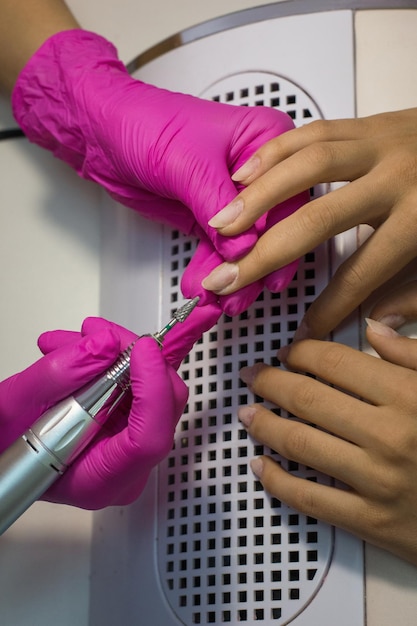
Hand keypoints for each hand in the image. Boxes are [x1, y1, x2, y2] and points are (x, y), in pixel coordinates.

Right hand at [0, 304, 219, 508]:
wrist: (4, 448)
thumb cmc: (6, 447)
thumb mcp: (16, 407)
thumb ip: (58, 375)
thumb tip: (103, 345)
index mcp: (100, 480)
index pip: (149, 439)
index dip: (152, 389)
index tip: (140, 351)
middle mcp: (126, 467)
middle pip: (161, 405)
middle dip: (131, 357)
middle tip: (98, 333)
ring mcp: (132, 444)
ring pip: (154, 387)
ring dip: (118, 352)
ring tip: (71, 343)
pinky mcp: (132, 424)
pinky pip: (141, 383)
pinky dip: (114, 359)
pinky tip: (82, 350)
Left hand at [12, 29, 304, 313]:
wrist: (103, 134)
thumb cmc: (146, 123)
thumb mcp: (188, 163)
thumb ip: (218, 207)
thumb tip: (244, 248)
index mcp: (266, 140)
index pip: (286, 195)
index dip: (276, 235)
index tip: (261, 266)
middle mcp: (258, 171)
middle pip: (270, 226)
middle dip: (253, 264)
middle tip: (238, 293)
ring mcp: (235, 198)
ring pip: (245, 246)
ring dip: (232, 276)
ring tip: (220, 299)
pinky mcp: (212, 218)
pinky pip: (220, 251)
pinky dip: (213, 272)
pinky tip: (206, 288)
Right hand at [203, 108, 416, 335]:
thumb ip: (416, 291)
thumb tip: (377, 323)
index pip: (361, 274)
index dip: (328, 307)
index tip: (302, 330)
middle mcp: (396, 178)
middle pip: (317, 221)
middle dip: (265, 254)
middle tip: (227, 278)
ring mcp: (380, 144)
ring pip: (307, 167)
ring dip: (257, 196)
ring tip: (222, 223)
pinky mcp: (370, 123)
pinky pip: (313, 131)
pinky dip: (275, 152)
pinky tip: (245, 173)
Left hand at [237, 282, 416, 564]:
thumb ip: (412, 356)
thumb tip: (374, 328)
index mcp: (407, 397)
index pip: (336, 364)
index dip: (302, 353)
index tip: (286, 352)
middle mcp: (388, 437)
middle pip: (309, 399)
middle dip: (271, 383)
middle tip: (252, 376)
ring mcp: (377, 482)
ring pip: (301, 444)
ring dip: (265, 425)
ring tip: (247, 414)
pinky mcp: (372, 522)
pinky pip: (311, 499)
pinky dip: (277, 482)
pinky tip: (260, 466)